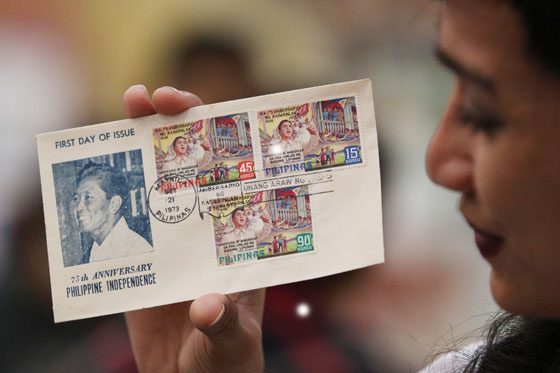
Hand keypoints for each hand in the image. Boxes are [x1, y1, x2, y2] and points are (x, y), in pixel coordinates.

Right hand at [122, 85, 264, 371]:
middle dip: (176, 124)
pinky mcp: (145, 254)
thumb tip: (206, 305)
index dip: (222, 140)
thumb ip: (223, 323)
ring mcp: (175, 237)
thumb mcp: (232, 341)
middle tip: (152, 99)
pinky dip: (113, 188)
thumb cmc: (227, 359)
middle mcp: (209, 227)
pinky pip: (127, 214)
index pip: (236, 177)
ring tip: (128, 109)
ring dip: (141, 143)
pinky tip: (98, 168)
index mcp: (240, 238)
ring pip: (158, 179)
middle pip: (195, 164)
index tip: (205, 114)